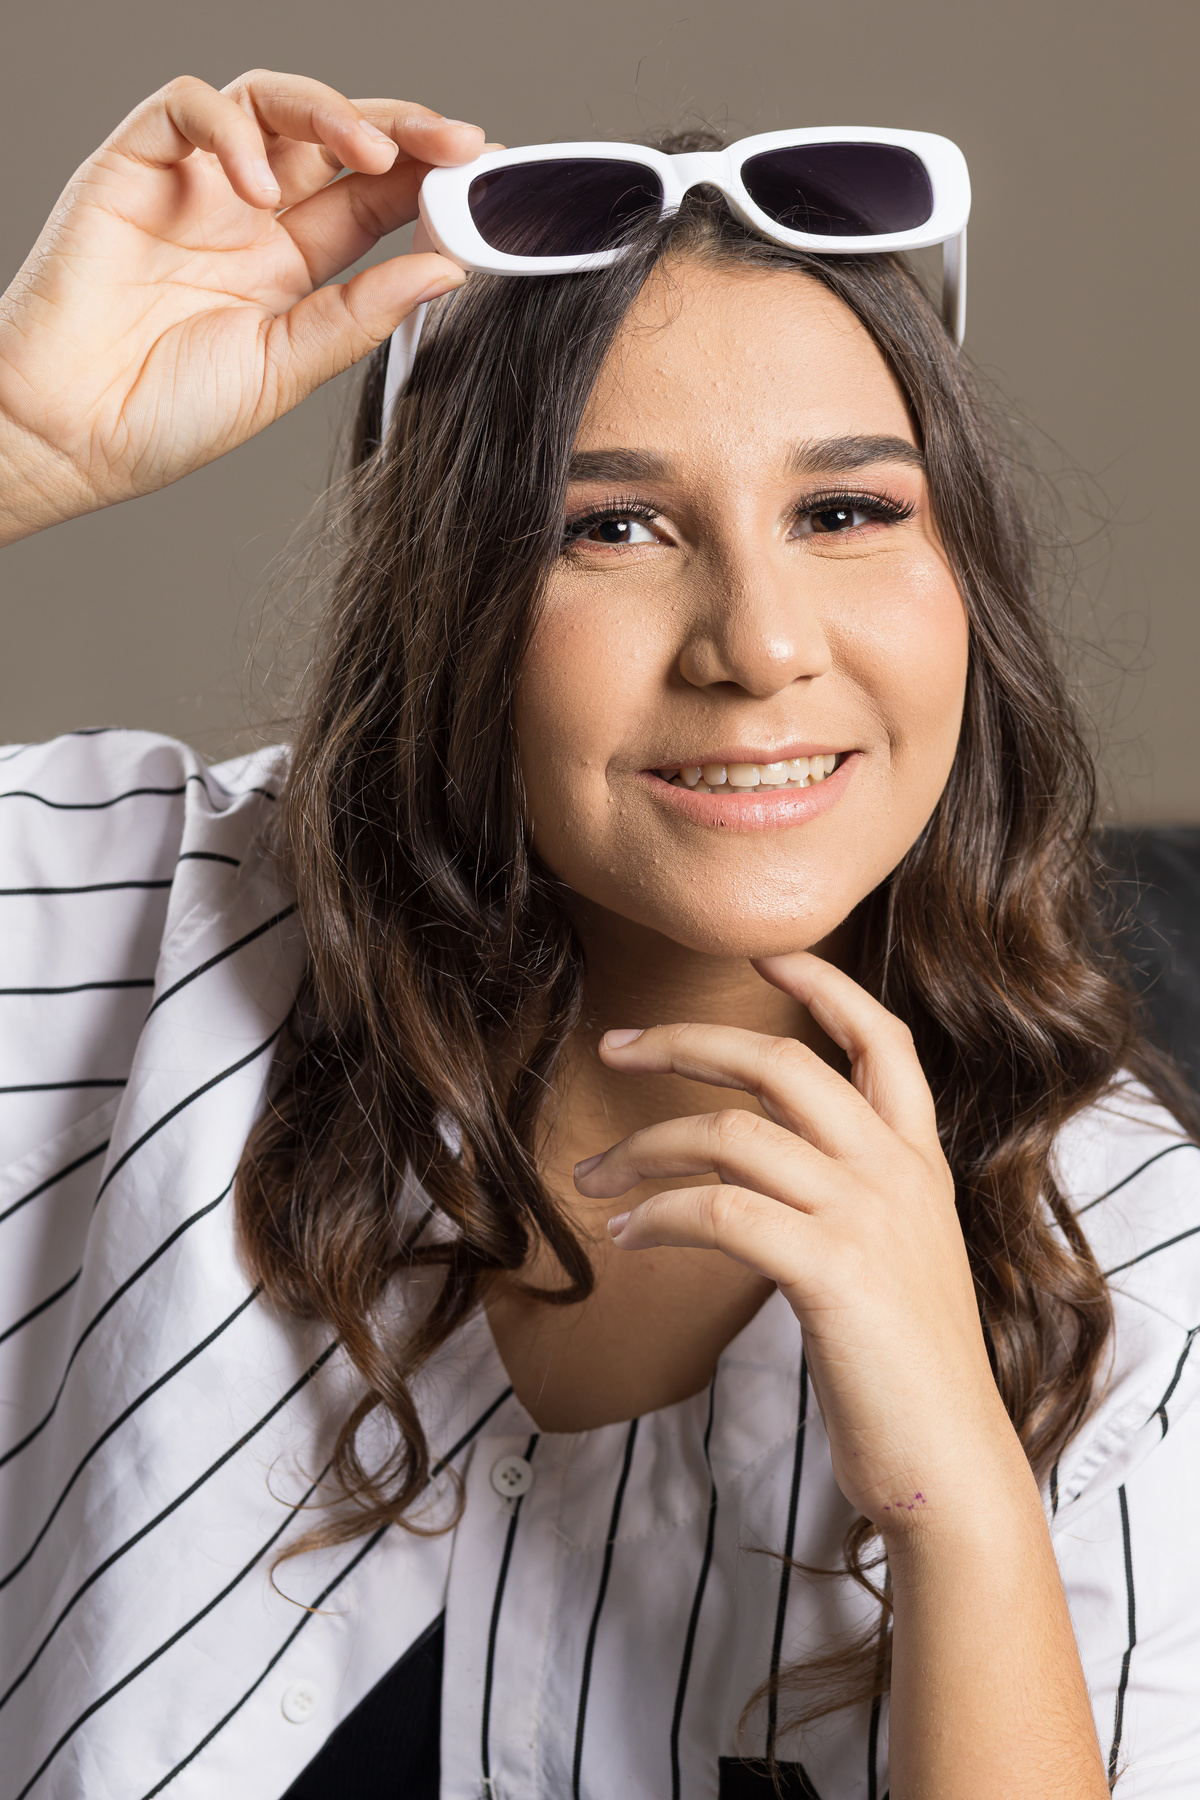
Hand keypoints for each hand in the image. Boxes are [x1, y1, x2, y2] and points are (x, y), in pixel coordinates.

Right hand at [0, 71, 482, 542]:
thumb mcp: (285, 368)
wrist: (68, 436)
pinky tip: (255, 185)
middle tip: (460, 142)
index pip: (373, 199)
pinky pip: (187, 108)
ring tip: (373, 154)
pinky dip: (228, 129)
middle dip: (403, 130)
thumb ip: (359, 315)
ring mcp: (195, 184)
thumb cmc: (165, 414)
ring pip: (272, 103)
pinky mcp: (133, 165)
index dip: (429, 179)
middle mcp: (249, 214)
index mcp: (291, 264)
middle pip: (337, 140)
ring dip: (332, 115)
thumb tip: (446, 269)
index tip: (487, 178)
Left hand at [575, 952, 1024, 1537]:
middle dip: (684, 1042)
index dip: (822, 988)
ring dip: (645, 1147)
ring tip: (593, 1177)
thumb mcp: (892, 1258)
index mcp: (917, 1162)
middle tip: (612, 1048)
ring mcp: (867, 1217)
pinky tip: (624, 1234)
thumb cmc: (903, 1371)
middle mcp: (897, 1173)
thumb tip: (744, 1166)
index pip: (883, 1040)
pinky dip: (656, 1215)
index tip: (766, 954)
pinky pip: (718, 1211)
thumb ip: (841, 1198)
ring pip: (733, 1134)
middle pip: (781, 1063)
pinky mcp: (832, 1271)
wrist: (949, 1466)